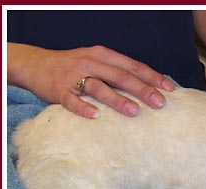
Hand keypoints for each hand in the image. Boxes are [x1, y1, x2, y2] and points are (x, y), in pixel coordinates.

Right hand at [8, 43, 175, 117]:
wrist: (36, 64)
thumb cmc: (75, 67)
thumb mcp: (98, 63)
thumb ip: (119, 73)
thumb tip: (149, 89)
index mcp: (104, 55)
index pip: (133, 66)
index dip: (153, 77)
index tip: (170, 89)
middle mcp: (91, 63)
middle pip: (121, 76)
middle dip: (142, 89)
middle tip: (159, 103)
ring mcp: (74, 76)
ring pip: (99, 87)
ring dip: (118, 99)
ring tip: (135, 111)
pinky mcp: (58, 90)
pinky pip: (72, 100)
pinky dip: (83, 108)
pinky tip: (96, 116)